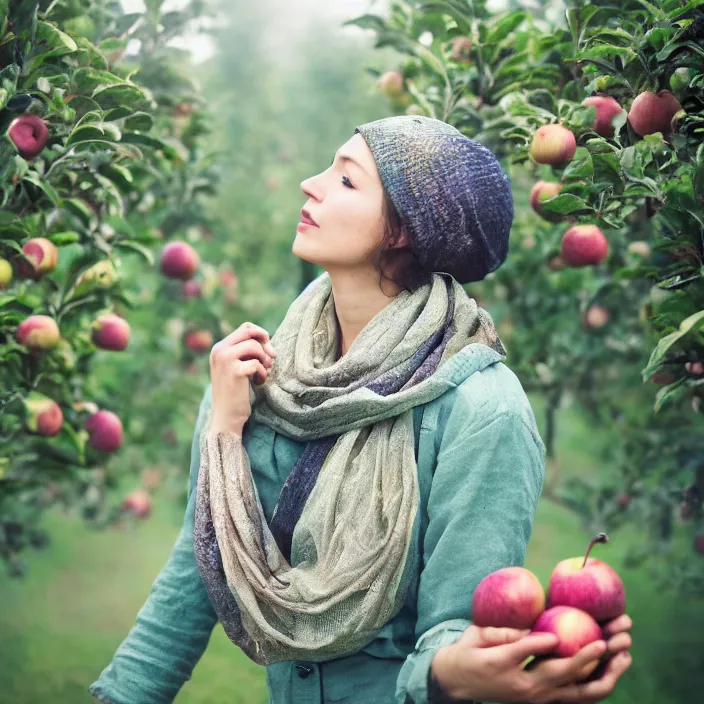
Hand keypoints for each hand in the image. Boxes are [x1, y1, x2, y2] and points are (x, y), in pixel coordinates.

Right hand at [209, 322, 276, 435]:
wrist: (226, 416)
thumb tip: (267, 341)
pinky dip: (262, 373)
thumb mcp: (237, 367)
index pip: (245, 328)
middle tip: (271, 358)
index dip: (261, 335)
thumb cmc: (235, 392)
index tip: (268, 350)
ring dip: (264, 360)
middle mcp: (219, 350)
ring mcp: (224, 360)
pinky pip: (256, 363)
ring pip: (254, 346)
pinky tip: (258, 382)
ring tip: (262, 374)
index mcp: (219, 348)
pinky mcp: (234, 371)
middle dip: (265, 343)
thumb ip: (246, 352)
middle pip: (250, 332)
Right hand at [431, 621, 630, 702]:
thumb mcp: (477, 638)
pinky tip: (614, 666)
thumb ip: (505, 635)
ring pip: (581, 693)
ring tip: (625, 652)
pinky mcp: (546, 699)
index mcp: (505, 666)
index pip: (528, 654)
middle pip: (566, 675)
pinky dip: (600, 682)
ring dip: (607, 674)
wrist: (459, 684)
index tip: (561, 634)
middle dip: (594, 656)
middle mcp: (528, 689)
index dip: (545, 645)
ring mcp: (540, 698)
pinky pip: (580, 696)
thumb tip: (535, 633)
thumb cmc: (467, 654)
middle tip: (613, 638)